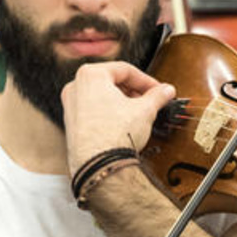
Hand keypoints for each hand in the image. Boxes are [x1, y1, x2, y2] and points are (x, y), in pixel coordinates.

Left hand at [61, 62, 176, 174]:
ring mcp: (70, 106)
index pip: (125, 70)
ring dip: (122, 102)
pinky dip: (109, 112)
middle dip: (133, 91)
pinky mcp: (71, 124)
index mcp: (90, 75)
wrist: (99, 167)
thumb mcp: (145, 110)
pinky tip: (123, 124)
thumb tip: (166, 91)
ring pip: (102, 96)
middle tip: (150, 100)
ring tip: (139, 113)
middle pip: (111, 81)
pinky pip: (93, 110)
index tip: (158, 89)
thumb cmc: (115, 136)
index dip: (146, 80)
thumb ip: (157, 96)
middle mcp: (75, 87)